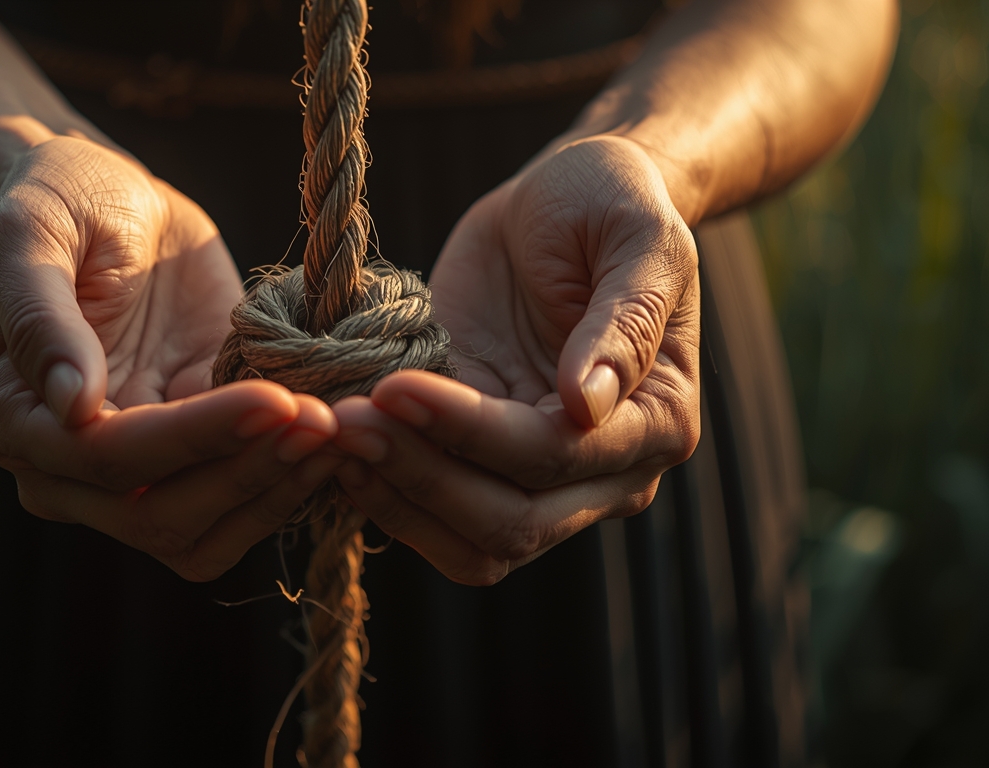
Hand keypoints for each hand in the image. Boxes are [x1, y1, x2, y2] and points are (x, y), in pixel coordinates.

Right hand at [0, 136, 340, 580]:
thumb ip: (40, 316)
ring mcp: (134, 476)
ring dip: (277, 493)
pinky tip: (339, 435)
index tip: (274, 398)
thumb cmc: (58, 202)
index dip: (196, 437)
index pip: (108, 458)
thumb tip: (74, 406)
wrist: (108, 197)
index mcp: (14, 421)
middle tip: (324, 419)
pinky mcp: (195, 458)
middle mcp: (66, 471)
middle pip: (160, 517)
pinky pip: (241, 503)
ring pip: (205, 534)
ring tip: (342, 430)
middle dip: (247, 473)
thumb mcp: (29, 234)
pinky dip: (290, 482)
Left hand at [332, 136, 700, 584]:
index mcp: (655, 421)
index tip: (396, 385)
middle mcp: (606, 473)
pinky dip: (383, 494)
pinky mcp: (478, 465)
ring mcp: (538, 480)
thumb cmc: (607, 205)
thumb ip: (626, 318)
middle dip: (422, 478)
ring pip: (470, 543)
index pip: (554, 456)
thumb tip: (587, 405)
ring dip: (395, 500)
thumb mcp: (637, 235)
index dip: (470, 431)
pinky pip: (433, 517)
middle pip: (511, 523)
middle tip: (347, 420)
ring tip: (333, 434)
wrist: (561, 204)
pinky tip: (336, 446)